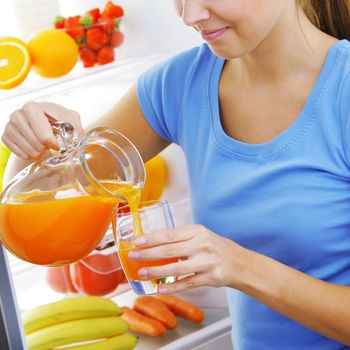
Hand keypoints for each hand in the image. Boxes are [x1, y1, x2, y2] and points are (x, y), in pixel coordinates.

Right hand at [1, 101, 83, 159]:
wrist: (43, 121)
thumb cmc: (58, 119)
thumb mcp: (71, 119)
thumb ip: (77, 128)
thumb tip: (80, 141)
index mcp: (32, 107)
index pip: (44, 136)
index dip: (54, 144)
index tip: (58, 145)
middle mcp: (18, 114)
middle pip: (36, 145)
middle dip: (47, 148)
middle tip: (50, 145)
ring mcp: (10, 125)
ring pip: (29, 150)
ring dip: (40, 153)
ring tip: (44, 146)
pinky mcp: (6, 136)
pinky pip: (20, 154)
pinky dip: (30, 155)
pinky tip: (35, 149)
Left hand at [128, 224, 242, 293]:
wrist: (238, 262)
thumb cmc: (213, 247)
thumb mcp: (199, 235)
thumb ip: (180, 238)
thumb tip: (152, 243)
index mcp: (197, 231)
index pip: (170, 234)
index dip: (152, 238)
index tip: (137, 242)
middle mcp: (202, 245)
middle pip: (170, 250)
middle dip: (149, 253)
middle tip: (133, 256)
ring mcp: (207, 262)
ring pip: (177, 268)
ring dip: (157, 272)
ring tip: (142, 273)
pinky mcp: (211, 277)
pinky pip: (188, 283)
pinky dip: (173, 287)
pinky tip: (161, 289)